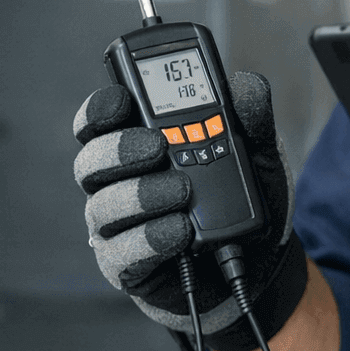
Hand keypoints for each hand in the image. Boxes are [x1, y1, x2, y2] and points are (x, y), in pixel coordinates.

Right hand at [72, 71, 307, 350]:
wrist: (258, 260)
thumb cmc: (243, 199)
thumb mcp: (258, 154)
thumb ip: (252, 118)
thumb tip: (244, 84)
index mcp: (139, 144)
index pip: (100, 120)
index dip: (101, 109)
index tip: (123, 101)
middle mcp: (118, 182)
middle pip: (90, 161)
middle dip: (118, 150)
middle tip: (156, 146)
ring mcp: (118, 226)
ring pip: (102, 207)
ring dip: (140, 196)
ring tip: (182, 191)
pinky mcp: (127, 266)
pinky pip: (122, 253)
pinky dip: (150, 239)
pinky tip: (179, 231)